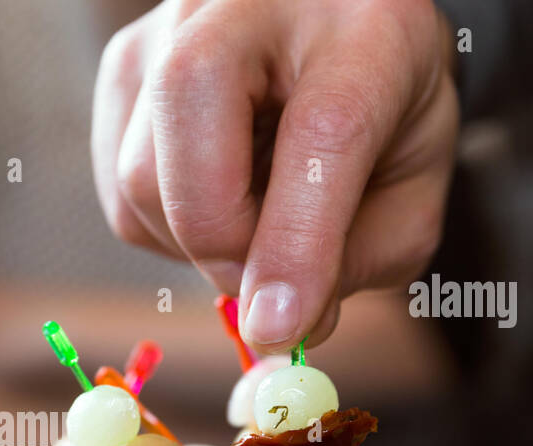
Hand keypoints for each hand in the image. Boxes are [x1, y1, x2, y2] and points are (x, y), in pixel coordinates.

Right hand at [92, 0, 458, 350]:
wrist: (335, 26)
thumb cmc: (381, 106)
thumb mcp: (413, 183)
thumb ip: (364, 257)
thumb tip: (276, 326)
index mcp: (364, 26)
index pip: (322, 133)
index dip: (296, 242)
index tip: (280, 327)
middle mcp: (248, 5)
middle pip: (190, 154)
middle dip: (223, 248)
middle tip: (267, 282)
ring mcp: (167, 31)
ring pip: (141, 183)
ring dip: (195, 242)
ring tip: (254, 216)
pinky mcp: (121, 71)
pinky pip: (119, 192)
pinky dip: (167, 225)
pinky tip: (216, 194)